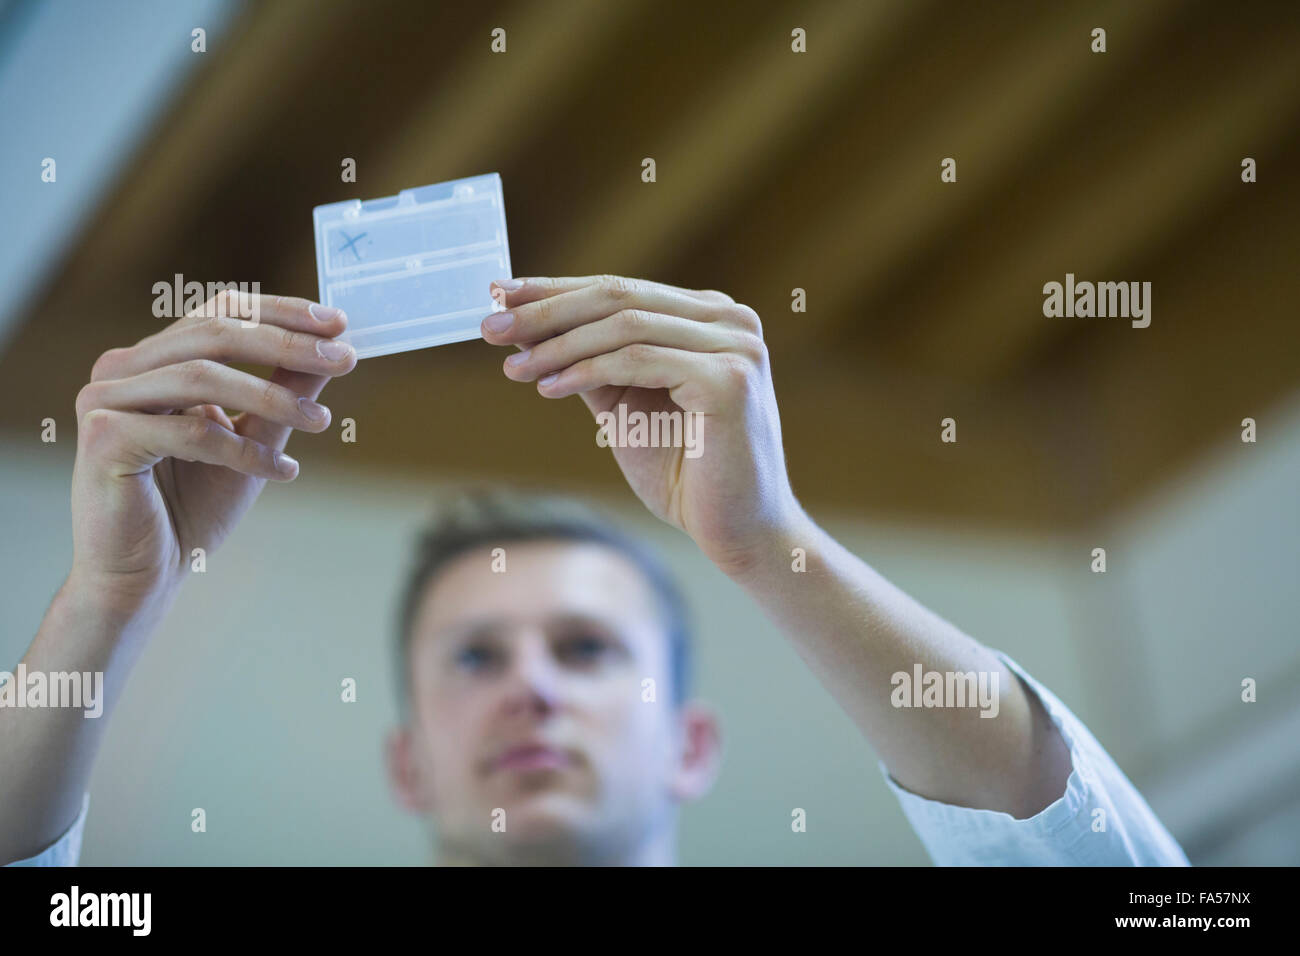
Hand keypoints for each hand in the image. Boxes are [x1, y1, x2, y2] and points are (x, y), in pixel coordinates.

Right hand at [69, 292, 356, 611]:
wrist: (142, 576)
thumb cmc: (191, 507)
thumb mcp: (254, 439)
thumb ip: (284, 392)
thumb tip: (331, 351)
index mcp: (153, 361)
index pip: (219, 313)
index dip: (280, 312)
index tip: (338, 324)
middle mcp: (122, 370)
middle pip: (213, 334)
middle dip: (286, 344)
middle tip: (344, 358)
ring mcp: (106, 400)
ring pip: (201, 376)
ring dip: (272, 396)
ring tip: (322, 420)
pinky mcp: (104, 440)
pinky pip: (191, 432)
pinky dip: (244, 451)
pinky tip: (283, 472)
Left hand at [482, 275, 801, 574]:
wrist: (739, 532)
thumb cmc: (685, 473)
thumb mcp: (623, 404)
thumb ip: (585, 362)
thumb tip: (521, 326)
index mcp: (709, 317)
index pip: (620, 289)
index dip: (555, 290)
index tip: (498, 296)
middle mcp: (730, 320)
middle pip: (618, 297)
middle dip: (546, 310)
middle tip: (490, 325)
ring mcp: (737, 346)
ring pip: (624, 326)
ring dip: (558, 345)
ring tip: (512, 366)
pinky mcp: (730, 379)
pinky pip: (639, 361)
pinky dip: (586, 370)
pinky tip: (549, 386)